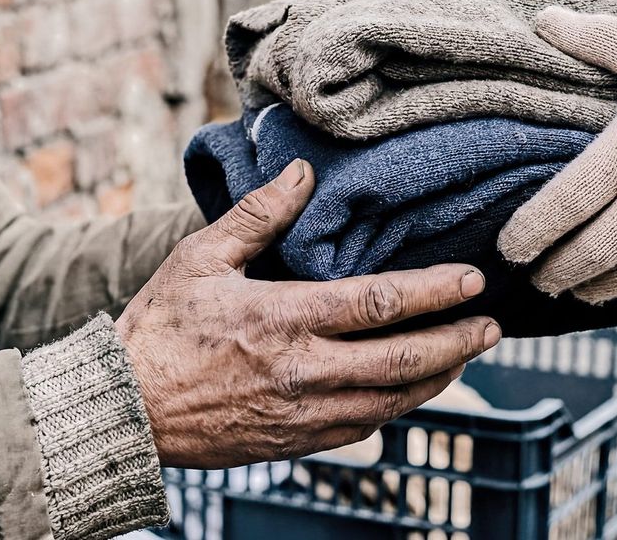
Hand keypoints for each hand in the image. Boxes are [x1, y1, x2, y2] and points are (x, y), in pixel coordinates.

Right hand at [118, 160, 500, 468]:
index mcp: (283, 319)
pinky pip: (363, 426)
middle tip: (492, 327)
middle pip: (402, 360)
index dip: (435, 292)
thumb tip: (302, 175)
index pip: (380, 303)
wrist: (125, 410)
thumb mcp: (201, 258)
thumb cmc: (159, 328)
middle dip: (457, 342)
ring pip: (391, 400)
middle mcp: (303, 371)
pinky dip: (397, 406)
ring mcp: (303, 414)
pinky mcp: (295, 442)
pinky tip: (412, 390)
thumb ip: (258, 215)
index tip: (472, 281)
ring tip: (466, 355)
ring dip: (437, 378)